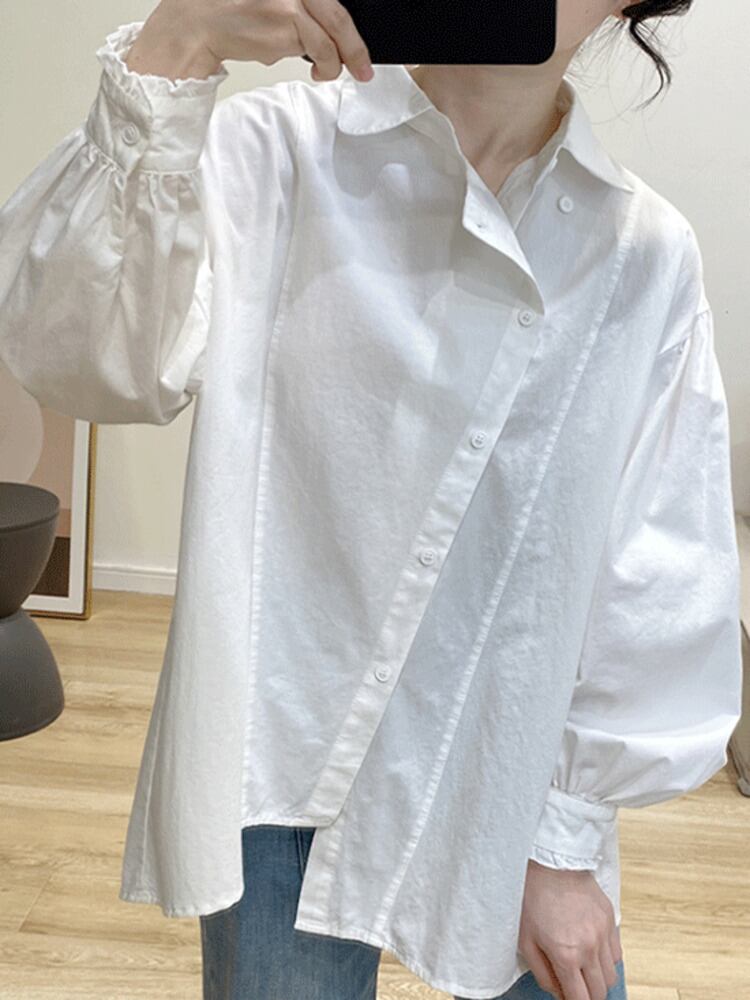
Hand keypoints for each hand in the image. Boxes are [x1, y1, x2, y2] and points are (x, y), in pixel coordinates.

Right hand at [155, 0, 373, 81]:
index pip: (332, 4)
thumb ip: (300, 10)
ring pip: (329, 38)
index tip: (358, 47)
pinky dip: (317, 64)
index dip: (349, 30)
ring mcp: (291, 0)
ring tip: (327, 74)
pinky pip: (312, 50)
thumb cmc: (232, 10)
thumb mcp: (273, 2)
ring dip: (334, 64)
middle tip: (364, 69)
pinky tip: (309, 69)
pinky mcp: (285, 22)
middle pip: (339, 17)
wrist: (199, 21)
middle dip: (356, 49)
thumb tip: (330, 33)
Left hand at [518, 859, 622, 999]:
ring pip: (611, 975)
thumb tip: (558, 992)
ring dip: (597, 978)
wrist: (550, 861)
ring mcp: (603, 933)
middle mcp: (589, 948)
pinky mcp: (610, 918)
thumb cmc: (531, 896)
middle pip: (600, 992)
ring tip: (581, 967)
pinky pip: (616, 954)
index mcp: (565, 955)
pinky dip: (606, 959)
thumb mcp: (525, 940)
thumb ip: (542, 973)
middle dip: (587, 994)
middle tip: (574, 985)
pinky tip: (590, 950)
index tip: (569, 998)